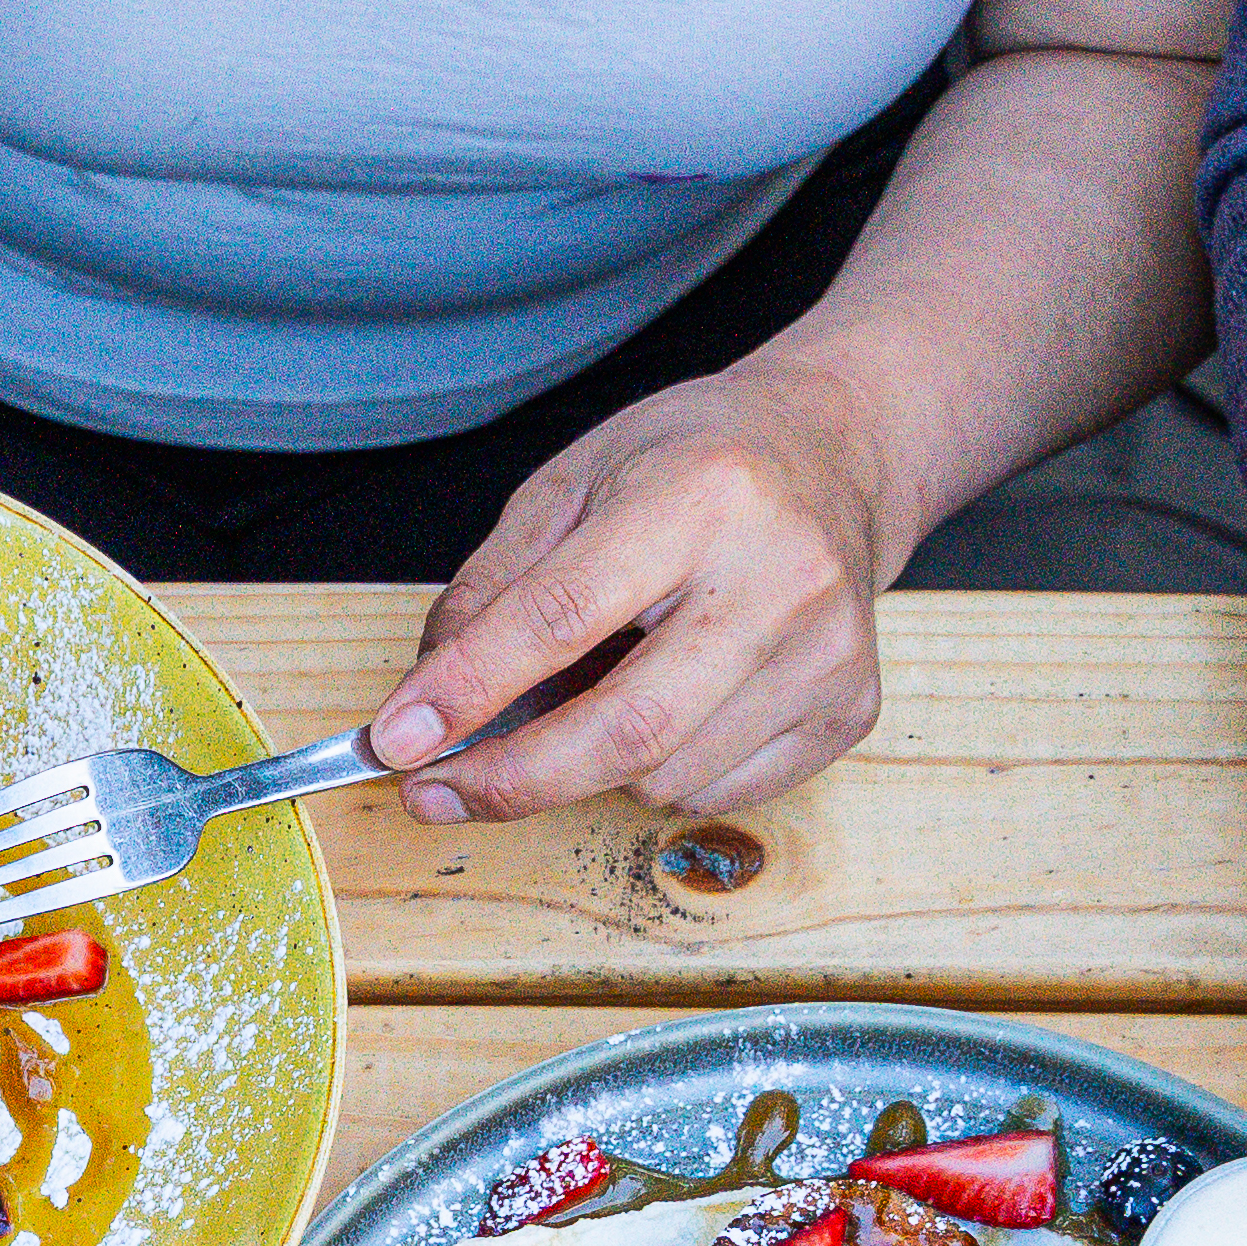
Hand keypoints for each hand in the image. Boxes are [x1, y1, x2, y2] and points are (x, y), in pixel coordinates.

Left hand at [369, 352, 914, 824]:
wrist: (839, 451)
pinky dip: (660, 773)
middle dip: (512, 780)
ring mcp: (826, 652)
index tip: (396, 740)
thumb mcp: (574, 480)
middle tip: (436, 792)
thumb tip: (426, 701)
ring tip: (597, 691)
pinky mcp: (849, 708)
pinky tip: (667, 704)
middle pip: (625, 730)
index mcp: (703, 495)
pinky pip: (716, 794)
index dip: (466, 690)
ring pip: (663, 777)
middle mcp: (781, 577)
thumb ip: (493, 587)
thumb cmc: (697, 461)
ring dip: (593, 765)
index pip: (561, 616)